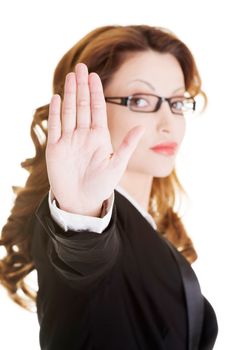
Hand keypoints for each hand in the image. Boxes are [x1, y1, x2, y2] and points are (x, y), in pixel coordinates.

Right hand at [45, 63, 144, 215]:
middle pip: (82, 106)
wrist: (81, 201)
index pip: (97, 109)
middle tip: (81, 67)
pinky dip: (55, 113)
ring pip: (69, 112)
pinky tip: (56, 98)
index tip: (95, 76)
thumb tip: (143, 126)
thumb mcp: (117, 165)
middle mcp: (83, 135)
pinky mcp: (55, 149)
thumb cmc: (101, 185)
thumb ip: (127, 145)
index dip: (95, 92)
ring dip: (69, 94)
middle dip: (81, 86)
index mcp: (99, 137)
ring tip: (70, 76)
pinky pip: (55, 127)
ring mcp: (68, 140)